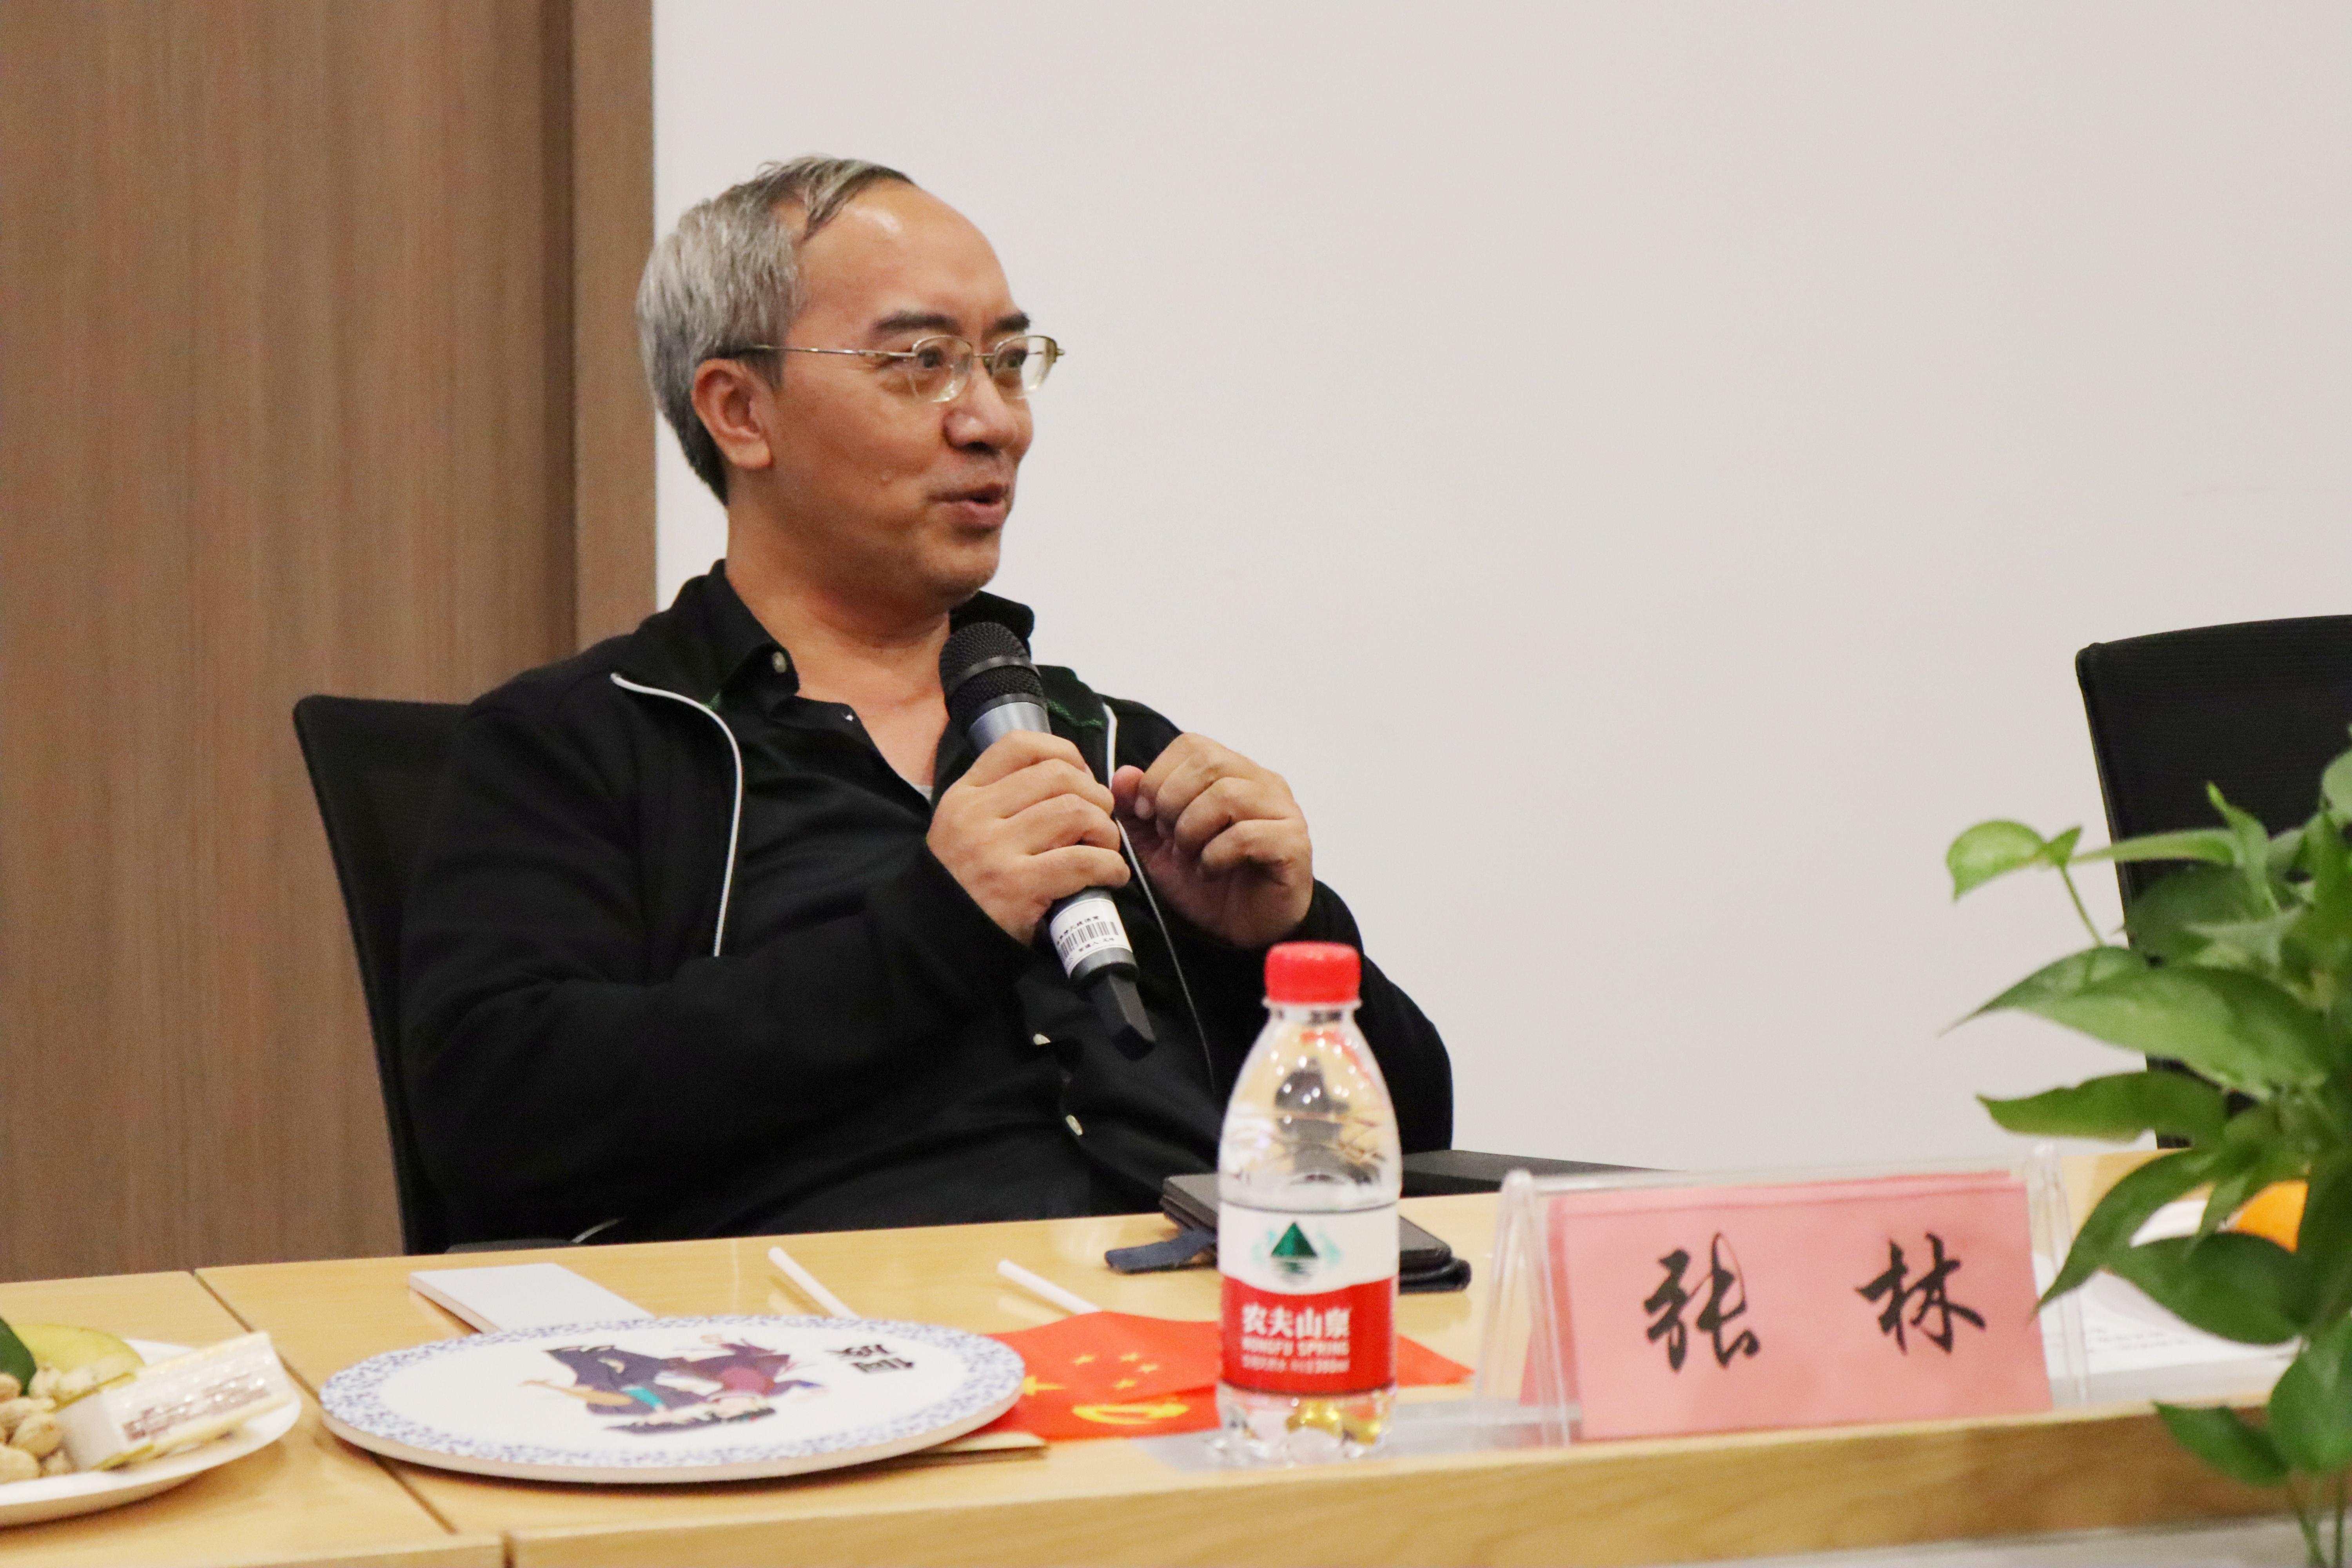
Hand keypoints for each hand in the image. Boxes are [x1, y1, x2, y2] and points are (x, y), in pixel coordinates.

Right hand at [928, 731, 1129, 942]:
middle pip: (1058, 776)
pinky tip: (1112, 876)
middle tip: (1100, 821)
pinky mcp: (1017, 886)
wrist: (938, 941)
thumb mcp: (966, 829)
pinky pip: (1083, 861)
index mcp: (965, 795)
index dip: (1064, 753)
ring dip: (1105, 830)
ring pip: (1075, 812)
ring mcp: (995, 850)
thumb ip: (1004, 801)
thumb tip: (1073, 780)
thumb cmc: (965, 885)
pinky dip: (1110, 866)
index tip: (1082, 778)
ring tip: (1105, 849)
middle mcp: (977, 815)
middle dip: (1094, 795)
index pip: (1019, 746)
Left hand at [1113, 734, 1312, 948]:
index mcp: (1233, 773)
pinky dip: (1216, 855)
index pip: (1193, 745)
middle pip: (1210, 762)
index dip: (1158, 776)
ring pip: (1228, 795)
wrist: (1242, 932)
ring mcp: (1283, 811)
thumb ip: (1137, 809)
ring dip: (1193, 829)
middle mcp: (1262, 783)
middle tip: (1168, 836)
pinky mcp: (1293, 844)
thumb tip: (1124, 774)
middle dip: (1173, 801)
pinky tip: (1210, 870)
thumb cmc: (1206, 883)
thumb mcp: (1157, 846)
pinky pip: (1247, 835)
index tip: (1146, 814)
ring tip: (1189, 856)